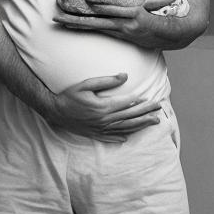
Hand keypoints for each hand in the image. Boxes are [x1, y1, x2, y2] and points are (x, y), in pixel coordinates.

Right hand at [46, 74, 161, 141]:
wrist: (54, 111)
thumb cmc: (70, 95)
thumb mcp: (86, 84)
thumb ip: (106, 81)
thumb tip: (125, 76)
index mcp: (103, 107)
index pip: (127, 104)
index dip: (140, 101)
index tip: (151, 99)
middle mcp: (104, 120)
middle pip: (130, 116)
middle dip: (146, 112)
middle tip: (159, 109)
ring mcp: (100, 129)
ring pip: (125, 128)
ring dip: (141, 125)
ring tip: (154, 122)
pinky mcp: (95, 134)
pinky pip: (112, 137)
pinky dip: (122, 137)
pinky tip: (130, 137)